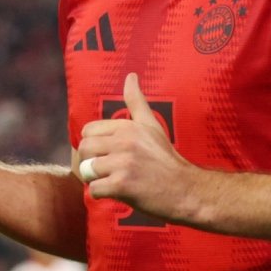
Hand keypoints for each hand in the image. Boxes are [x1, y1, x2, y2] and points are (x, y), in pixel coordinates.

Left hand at [76, 73, 196, 221]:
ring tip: (117, 181)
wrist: (186, 190)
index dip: (95, 145)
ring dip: (98, 179)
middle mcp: (124, 141)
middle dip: (92, 162)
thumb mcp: (152, 126)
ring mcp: (123, 163)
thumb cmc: (166, 160)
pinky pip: (94, 190)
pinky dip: (104, 195)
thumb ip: (137, 101)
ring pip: (87, 170)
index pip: (88, 131)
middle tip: (110, 170)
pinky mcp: (121, 185)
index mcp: (128, 127)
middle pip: (84, 150)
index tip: (110, 154)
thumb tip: (130, 76)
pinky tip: (121, 193)